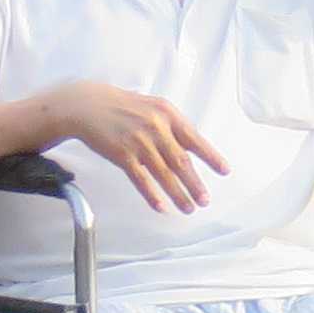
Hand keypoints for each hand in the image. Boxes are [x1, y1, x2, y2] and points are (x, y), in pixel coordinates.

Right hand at [46, 80, 230, 215]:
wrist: (89, 105)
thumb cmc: (124, 107)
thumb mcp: (154, 108)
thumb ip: (174, 126)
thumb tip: (195, 148)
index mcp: (168, 115)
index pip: (195, 139)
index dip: (211, 157)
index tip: (224, 171)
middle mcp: (156, 128)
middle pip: (181, 162)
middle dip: (195, 184)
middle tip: (205, 200)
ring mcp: (138, 142)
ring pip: (164, 174)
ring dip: (178, 194)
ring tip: (189, 207)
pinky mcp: (122, 154)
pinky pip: (140, 179)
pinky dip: (152, 195)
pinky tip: (161, 206)